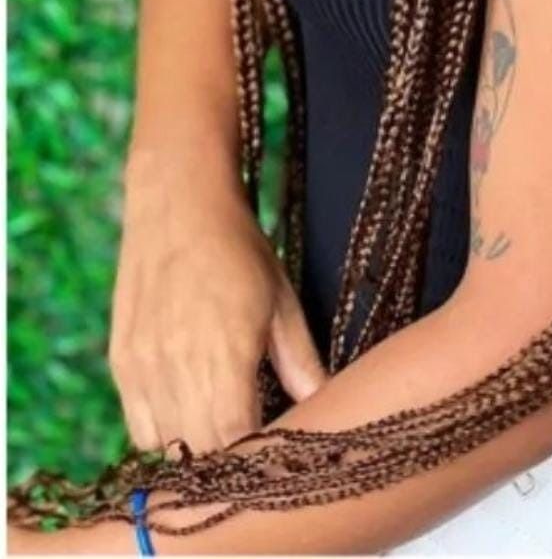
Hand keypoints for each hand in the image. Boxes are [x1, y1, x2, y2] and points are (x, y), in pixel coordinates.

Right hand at [108, 150, 327, 458]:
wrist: (178, 203)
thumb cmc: (240, 248)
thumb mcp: (282, 301)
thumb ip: (302, 362)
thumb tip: (324, 405)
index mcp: (226, 354)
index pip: (238, 442)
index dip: (258, 454)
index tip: (278, 446)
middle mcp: (178, 367)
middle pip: (203, 452)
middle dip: (231, 454)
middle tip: (254, 435)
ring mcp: (144, 367)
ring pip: (168, 446)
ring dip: (196, 446)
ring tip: (222, 421)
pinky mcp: (122, 362)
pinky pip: (139, 427)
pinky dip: (163, 431)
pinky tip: (188, 406)